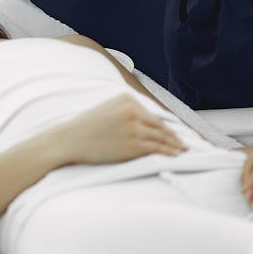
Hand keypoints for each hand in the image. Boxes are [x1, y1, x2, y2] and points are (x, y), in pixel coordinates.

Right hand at [51, 94, 187, 165]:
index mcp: (126, 99)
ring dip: (174, 144)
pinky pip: (156, 148)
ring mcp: (134, 128)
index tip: (173, 131)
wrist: (69, 140)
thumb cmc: (85, 127)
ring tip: (181, 149)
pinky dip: (168, 152)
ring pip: (161, 137)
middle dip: (173, 135)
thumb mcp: (106, 109)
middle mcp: (132, 110)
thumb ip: (125, 111)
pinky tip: (174, 154)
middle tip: (183, 142)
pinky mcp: (134, 144)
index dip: (165, 125)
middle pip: (159, 125)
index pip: (151, 113)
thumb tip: (145, 122)